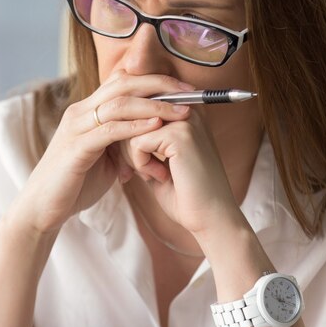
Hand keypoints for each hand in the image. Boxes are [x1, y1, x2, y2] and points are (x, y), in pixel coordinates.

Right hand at [7, 70, 195, 233]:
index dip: (155, 80)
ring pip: (119, 103)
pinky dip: (136, 126)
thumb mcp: (105, 158)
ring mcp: (76, 127)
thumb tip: (149, 138)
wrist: (43, 209)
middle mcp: (80, 112)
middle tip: (190, 92)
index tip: (185, 89)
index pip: (123, 82)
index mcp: (88, 111)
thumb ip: (123, 143)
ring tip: (182, 110)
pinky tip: (156, 126)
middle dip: (160, 85)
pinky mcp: (76, 147)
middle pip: (124, 83)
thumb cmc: (75, 184)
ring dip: (155, 104)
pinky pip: (110, 130)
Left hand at [120, 106, 241, 237]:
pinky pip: (137, 142)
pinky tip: (160, 176)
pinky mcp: (180, 134)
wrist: (211, 218)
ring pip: (131, 128)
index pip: (139, 109)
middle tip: (141, 172)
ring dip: (133, 157)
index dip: (129, 137)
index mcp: (184, 111)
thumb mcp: (159, 160)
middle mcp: (187, 109)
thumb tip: (114, 128)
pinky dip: (140, 164)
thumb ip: (142, 140)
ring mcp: (185, 120)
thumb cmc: (186, 194)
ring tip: (156, 174)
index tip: (134, 164)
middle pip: (133, 115)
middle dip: (127, 147)